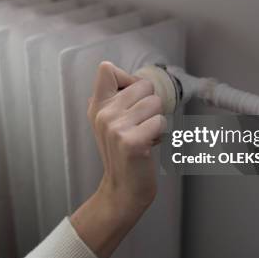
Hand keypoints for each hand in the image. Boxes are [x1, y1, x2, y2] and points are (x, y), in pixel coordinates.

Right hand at [70, 61, 165, 257]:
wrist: (123, 189)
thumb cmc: (123, 153)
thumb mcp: (108, 122)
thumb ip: (115, 97)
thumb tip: (132, 77)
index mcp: (96, 105)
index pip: (107, 69)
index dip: (128, 78)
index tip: (132, 98)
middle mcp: (103, 114)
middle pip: (143, 85)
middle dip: (150, 104)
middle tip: (140, 125)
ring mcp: (115, 128)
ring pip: (155, 103)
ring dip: (156, 119)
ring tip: (145, 135)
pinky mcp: (132, 142)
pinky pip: (161, 121)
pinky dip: (162, 133)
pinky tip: (150, 145)